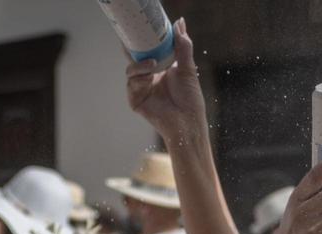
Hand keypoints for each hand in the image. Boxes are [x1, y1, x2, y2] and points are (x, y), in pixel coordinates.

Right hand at [125, 18, 205, 142]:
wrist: (188, 122)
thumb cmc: (190, 100)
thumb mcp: (187, 68)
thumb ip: (183, 46)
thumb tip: (180, 23)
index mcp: (160, 69)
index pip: (148, 50)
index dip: (145, 40)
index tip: (146, 28)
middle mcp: (148, 78)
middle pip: (135, 58)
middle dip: (134, 48)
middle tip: (137, 38)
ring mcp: (141, 89)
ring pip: (131, 70)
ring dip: (139, 65)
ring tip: (152, 64)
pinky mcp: (136, 100)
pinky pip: (131, 85)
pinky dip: (138, 78)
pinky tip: (148, 76)